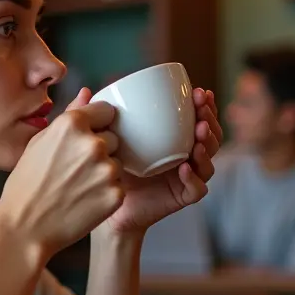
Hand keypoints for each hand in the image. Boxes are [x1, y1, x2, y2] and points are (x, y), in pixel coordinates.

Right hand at [0, 89, 122, 261]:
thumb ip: (69, 114)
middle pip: (115, 138)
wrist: (25, 227)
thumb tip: (88, 93)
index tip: (86, 139)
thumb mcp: (39, 141)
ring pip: (117, 163)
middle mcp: (93, 143)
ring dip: (104, 172)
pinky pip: (119, 186)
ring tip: (79, 186)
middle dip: (102, 150)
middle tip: (76, 169)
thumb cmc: (26, 184)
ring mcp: (106, 170)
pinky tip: (85, 201)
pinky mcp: (116, 194)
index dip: (98, 124)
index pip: (107, 110)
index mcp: (73, 124)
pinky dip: (107, 193)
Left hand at [103, 86, 222, 236]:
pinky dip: (194, 177)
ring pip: (208, 161)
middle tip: (202, 110)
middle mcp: (184, 156)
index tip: (199, 91)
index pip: (197, 118)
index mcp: (173, 138)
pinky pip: (197, 188)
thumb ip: (93, 116)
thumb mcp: (104, 139)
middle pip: (210, 137)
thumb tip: (85, 90)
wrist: (106, 204)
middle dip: (210, 120)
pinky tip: (184, 167)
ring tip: (198, 135)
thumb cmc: (108, 168)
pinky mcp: (181, 197)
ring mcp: (185, 177)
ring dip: (207, 146)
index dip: (204, 105)